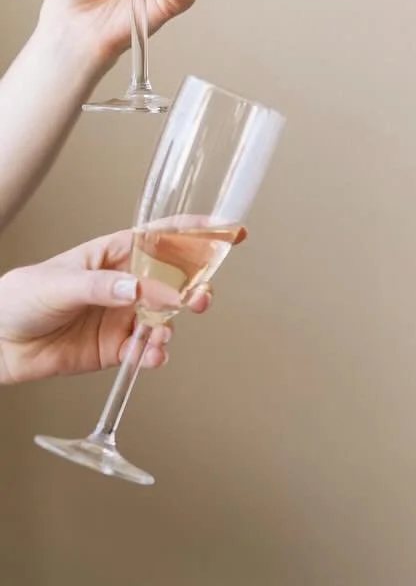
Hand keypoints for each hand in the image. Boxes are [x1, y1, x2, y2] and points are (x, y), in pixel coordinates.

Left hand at [0, 230, 213, 386]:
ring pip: (166, 321)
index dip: (192, 233)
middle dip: (193, 288)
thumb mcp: (58, 283)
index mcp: (109, 257)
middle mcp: (122, 286)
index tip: (223, 230)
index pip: (158, 239)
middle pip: (173, 282)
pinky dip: (154, 355)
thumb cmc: (18, 299)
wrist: (0, 343)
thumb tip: (138, 290)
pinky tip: (147, 355)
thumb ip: (102, 287)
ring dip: (171, 328)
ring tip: (160, 335)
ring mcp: (122, 318)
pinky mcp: (117, 348)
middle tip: (201, 296)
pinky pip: (147, 351)